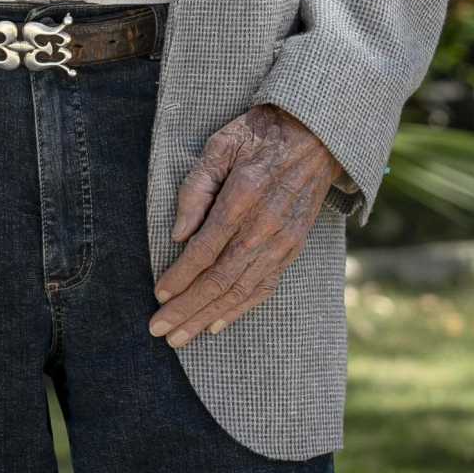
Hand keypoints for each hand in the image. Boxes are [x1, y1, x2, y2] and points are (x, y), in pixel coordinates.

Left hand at [149, 105, 342, 348]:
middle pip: (221, 279)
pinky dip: (240, 310)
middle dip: (188, 309)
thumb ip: (197, 187)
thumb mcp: (221, 144)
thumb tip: (178, 234)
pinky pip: (264, 287)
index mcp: (243, 197)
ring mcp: (282, 242)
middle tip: (160, 330)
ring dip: (208, 317)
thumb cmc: (258, 135)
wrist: (315, 136)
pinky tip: (217, 324)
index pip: (205, 249)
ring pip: (241, 290)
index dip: (180, 276)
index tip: (158, 295)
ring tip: (181, 337)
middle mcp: (264, 227)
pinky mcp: (292, 249)